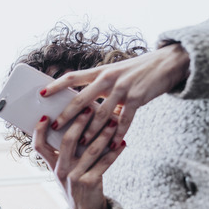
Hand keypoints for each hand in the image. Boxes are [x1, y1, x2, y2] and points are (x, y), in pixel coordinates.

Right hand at [32, 106, 125, 208]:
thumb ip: (66, 153)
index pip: (39, 146)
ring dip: (103, 134)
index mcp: (52, 165)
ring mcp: (74, 177)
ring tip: (113, 122)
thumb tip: (78, 125)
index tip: (46, 116)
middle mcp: (61, 170)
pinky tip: (122, 143)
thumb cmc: (77, 185)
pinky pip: (104, 163)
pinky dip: (115, 152)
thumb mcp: (65, 170)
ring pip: (89, 150)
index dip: (39, 131)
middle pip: (67, 141)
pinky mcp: (90, 183)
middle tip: (89, 109)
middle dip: (78, 122)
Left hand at [40, 43, 189, 147]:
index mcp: (100, 72)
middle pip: (82, 98)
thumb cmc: (137, 71)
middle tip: (55, 126)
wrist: (167, 63)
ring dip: (90, 130)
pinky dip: (117, 134)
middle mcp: (108, 78)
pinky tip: (112, 145)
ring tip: (80, 144)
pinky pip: (124, 120)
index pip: (72, 77)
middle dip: (67, 114)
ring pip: (101, 113)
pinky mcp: (137, 98)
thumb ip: (99, 87)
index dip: (56, 85)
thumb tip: (82, 104)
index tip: (41, 93)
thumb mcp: (115, 73)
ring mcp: (123, 88)